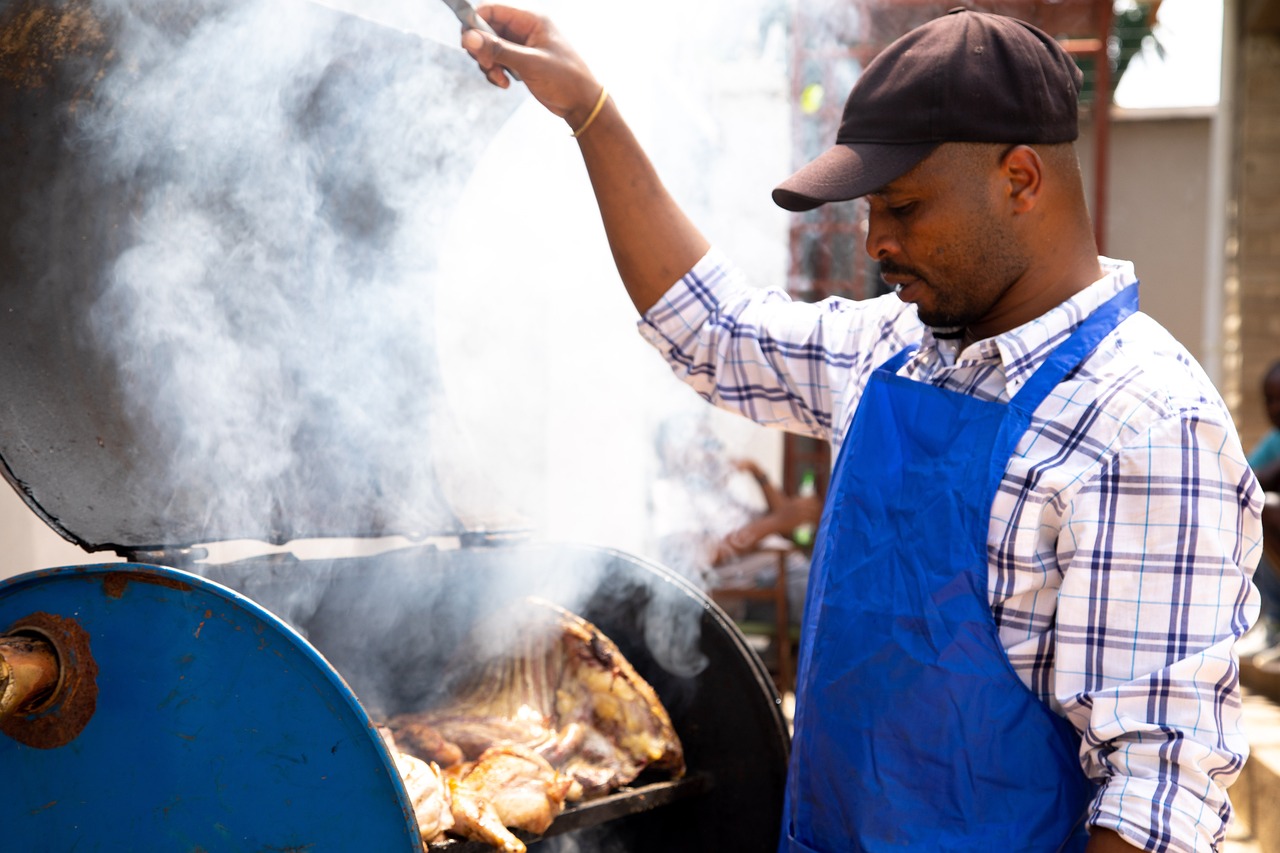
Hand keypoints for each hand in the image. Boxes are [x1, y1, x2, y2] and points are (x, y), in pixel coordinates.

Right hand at [461, 6, 602, 130]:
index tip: (469, 45)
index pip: (492, 10)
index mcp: (531, 19)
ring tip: (499, 78)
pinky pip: (498, 60)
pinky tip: (505, 84)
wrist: (582, 103)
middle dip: (482, 49)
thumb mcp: (530, 64)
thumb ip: (499, 49)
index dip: (476, 24)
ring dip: (488, 63)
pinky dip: (495, 72)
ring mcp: (523, 45)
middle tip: (487, 65)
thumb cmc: (565, 79)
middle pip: (488, 29)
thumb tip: (468, 38)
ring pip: (491, 47)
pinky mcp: (521, 61)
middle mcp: (526, 29)